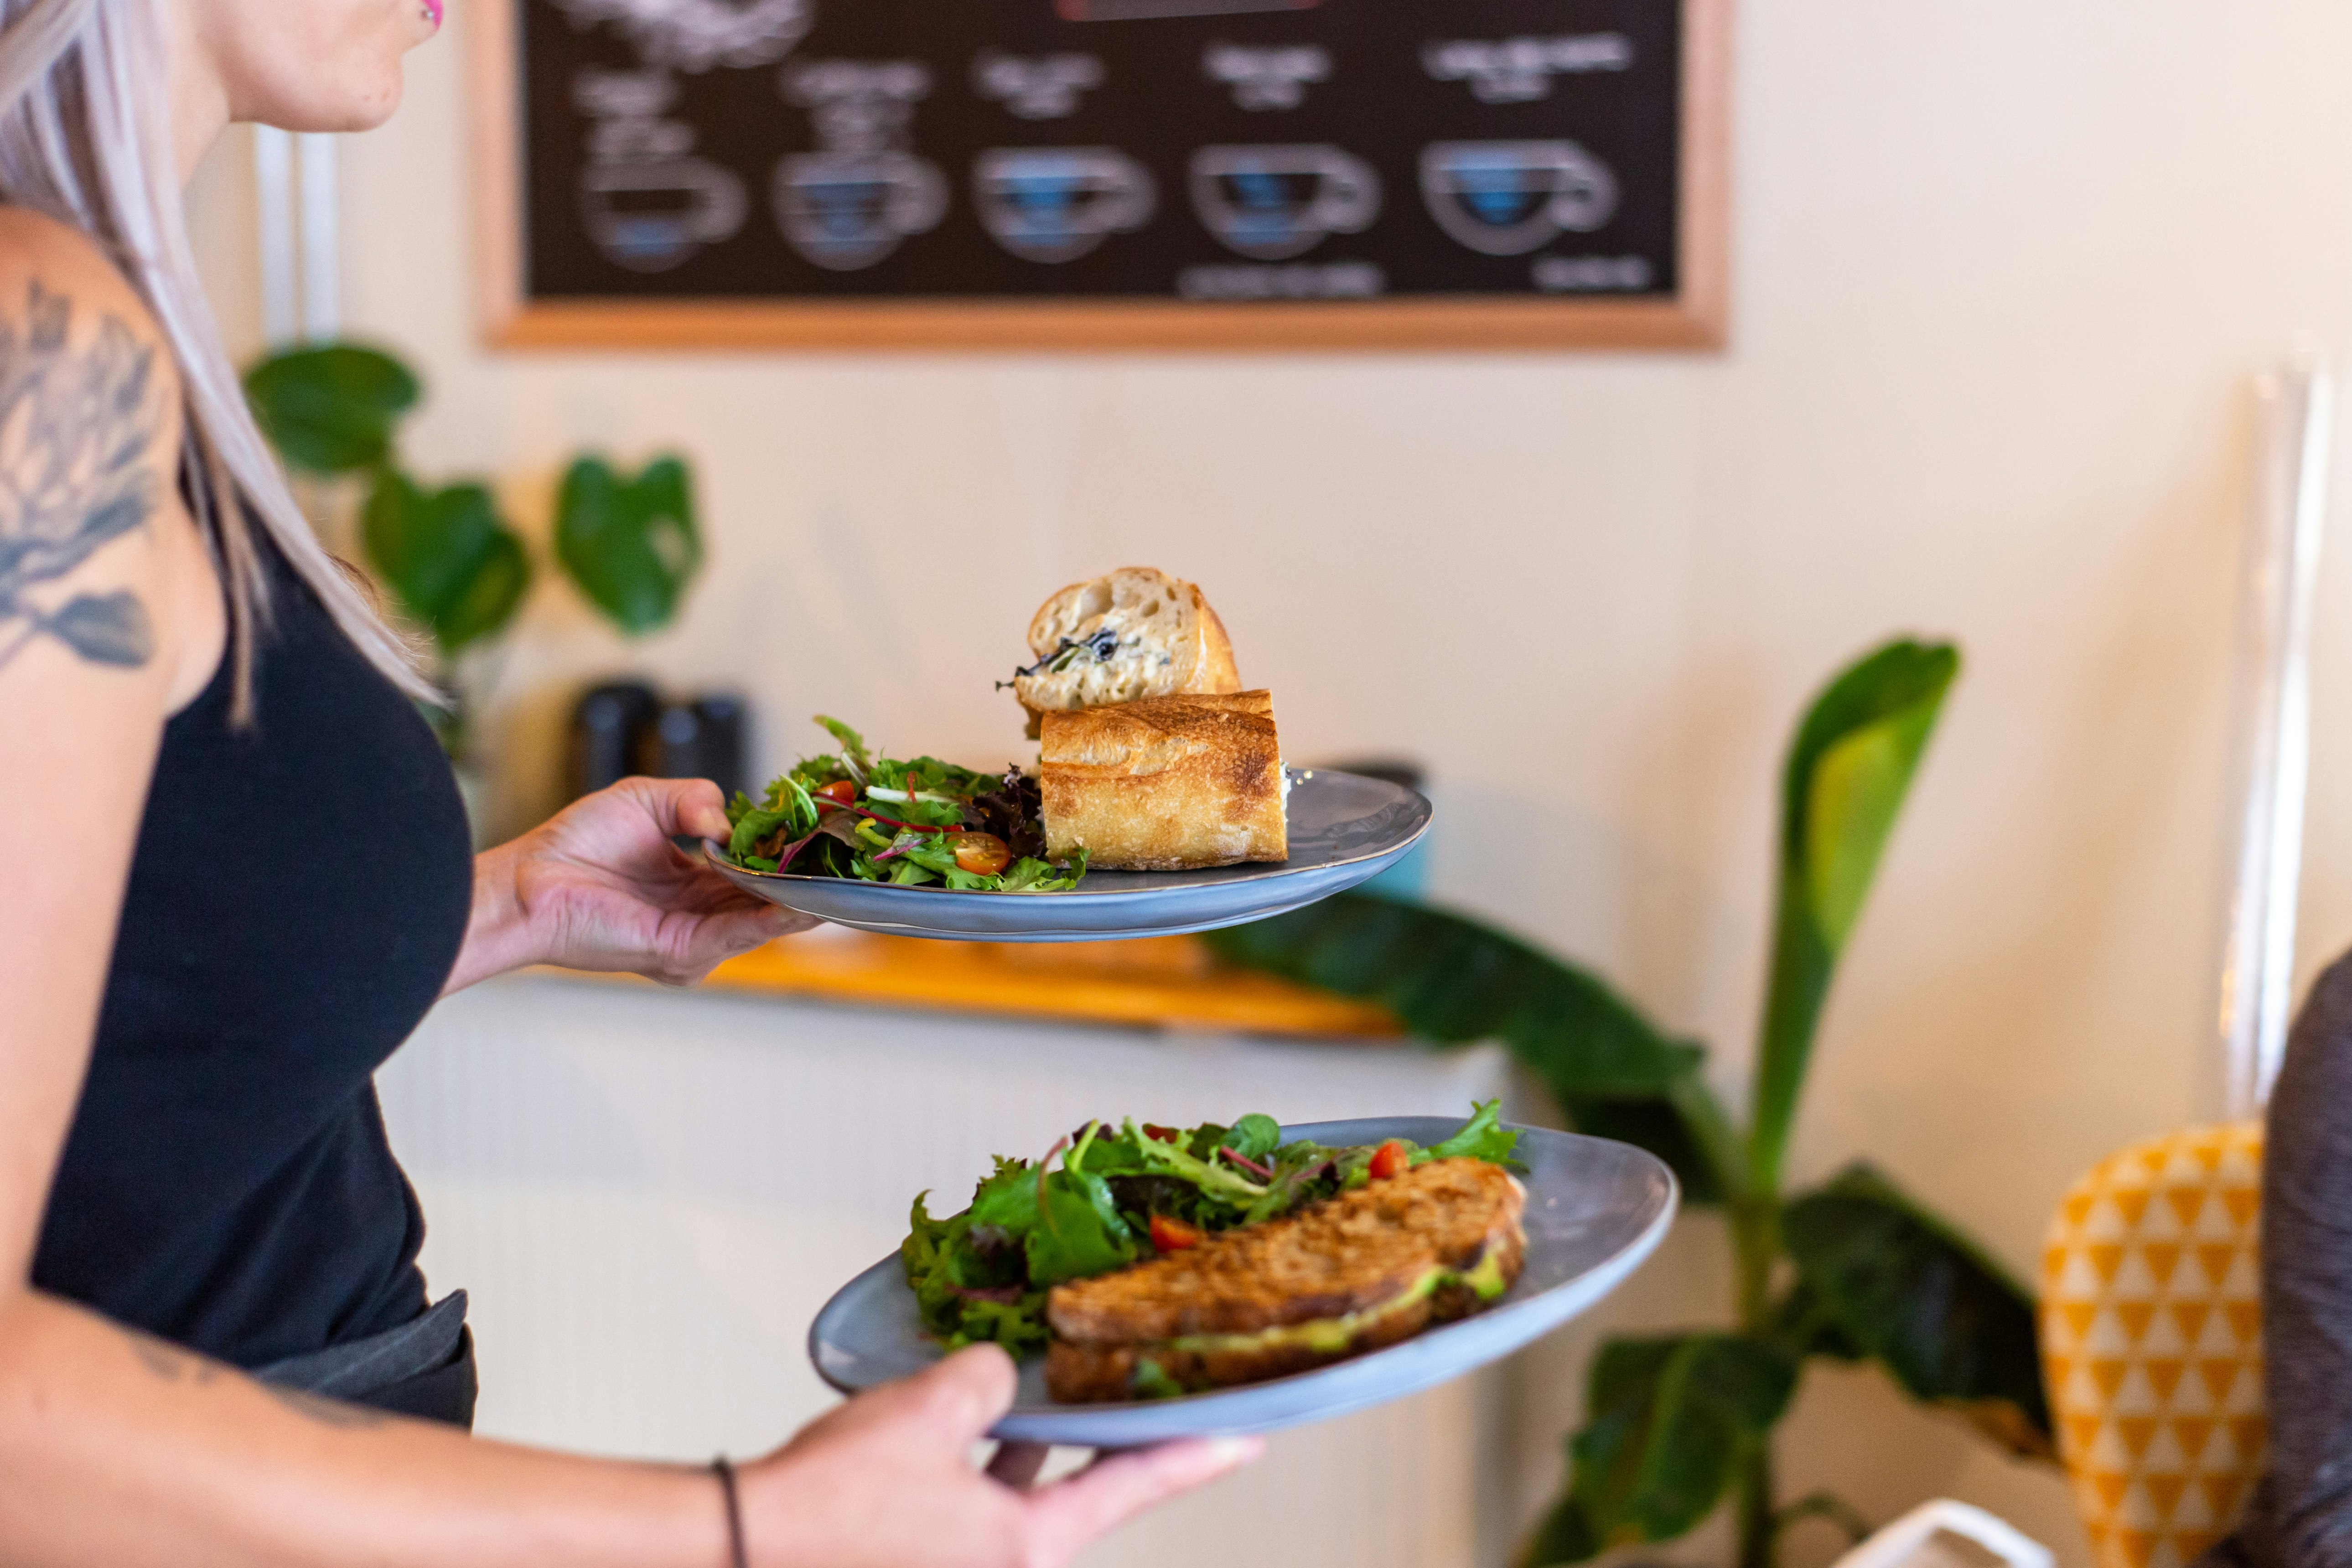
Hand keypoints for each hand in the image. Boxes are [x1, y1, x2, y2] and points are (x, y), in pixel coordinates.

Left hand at [445, 777, 817, 992]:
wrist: (525, 884)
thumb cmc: (573, 845)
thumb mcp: (646, 800)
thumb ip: (696, 799)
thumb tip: (731, 821)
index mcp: (696, 883)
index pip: (757, 870)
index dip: (789, 853)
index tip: (825, 833)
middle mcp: (700, 916)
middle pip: (770, 899)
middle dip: (808, 880)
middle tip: (851, 859)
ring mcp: (694, 939)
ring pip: (763, 920)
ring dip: (802, 901)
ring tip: (840, 880)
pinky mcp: (681, 952)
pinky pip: (737, 935)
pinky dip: (771, 920)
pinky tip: (799, 903)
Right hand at [743, 1345, 1260, 1567]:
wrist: (749, 1545)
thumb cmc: (838, 1501)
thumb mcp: (931, 1410)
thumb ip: (985, 1380)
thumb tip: (992, 1375)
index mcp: (1026, 1547)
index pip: (1133, 1485)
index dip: (1194, 1454)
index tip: (1246, 1441)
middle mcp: (1006, 1567)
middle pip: (1083, 1493)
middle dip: (1109, 1442)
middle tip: (1150, 1403)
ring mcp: (963, 1564)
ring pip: (1025, 1498)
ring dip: (1037, 1447)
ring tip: (1056, 1395)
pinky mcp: (924, 1555)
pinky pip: (978, 1502)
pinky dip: (985, 1461)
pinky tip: (976, 1419)